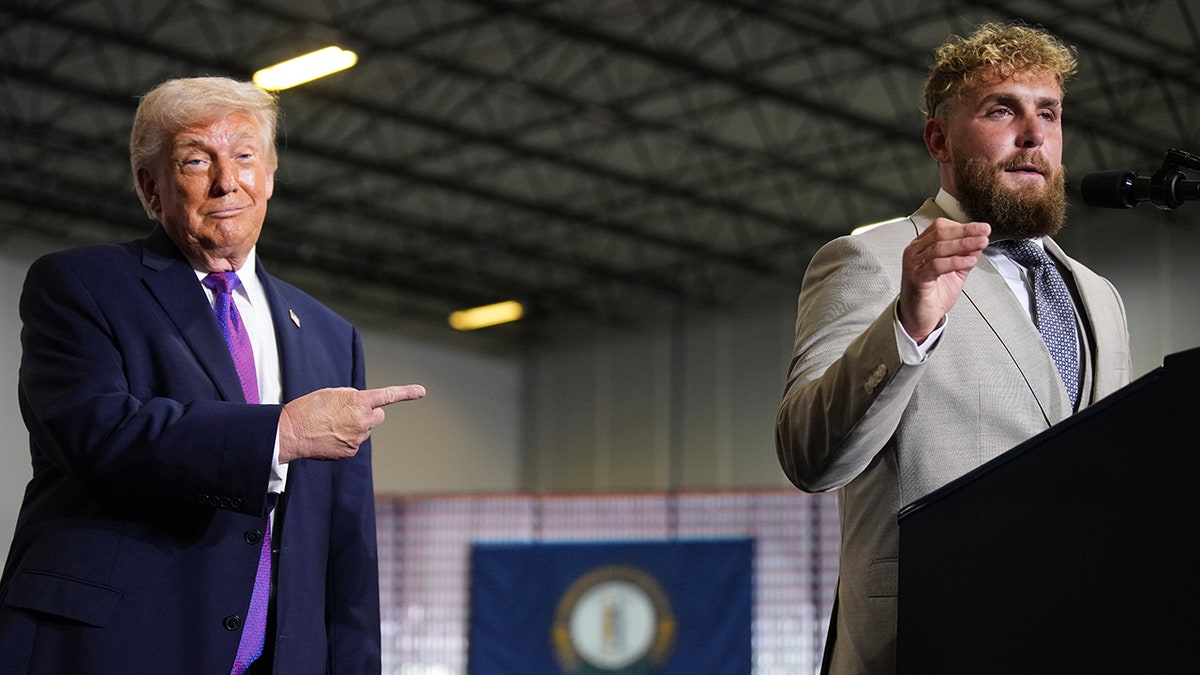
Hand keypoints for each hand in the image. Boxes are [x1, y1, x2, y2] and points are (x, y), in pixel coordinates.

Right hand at [278, 384, 425, 462]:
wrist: (291, 432)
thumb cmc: (309, 408)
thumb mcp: (333, 394)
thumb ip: (353, 398)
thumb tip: (363, 406)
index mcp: (358, 402)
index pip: (387, 396)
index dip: (406, 392)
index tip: (422, 391)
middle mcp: (362, 421)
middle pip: (378, 416)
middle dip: (370, 414)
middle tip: (350, 413)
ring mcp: (358, 439)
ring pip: (365, 430)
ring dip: (355, 426)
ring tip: (332, 425)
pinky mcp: (350, 452)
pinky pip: (355, 442)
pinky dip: (346, 439)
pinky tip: (329, 436)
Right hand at [898, 218, 989, 343]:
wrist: (919, 317)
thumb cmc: (932, 294)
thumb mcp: (954, 270)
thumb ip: (965, 255)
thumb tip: (979, 241)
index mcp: (921, 246)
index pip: (941, 227)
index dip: (963, 226)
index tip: (982, 228)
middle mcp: (914, 252)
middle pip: (940, 233)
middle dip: (966, 232)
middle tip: (984, 232)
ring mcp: (913, 265)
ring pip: (939, 248)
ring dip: (964, 244)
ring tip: (981, 243)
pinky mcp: (916, 279)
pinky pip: (936, 266)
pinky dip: (955, 261)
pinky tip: (968, 261)